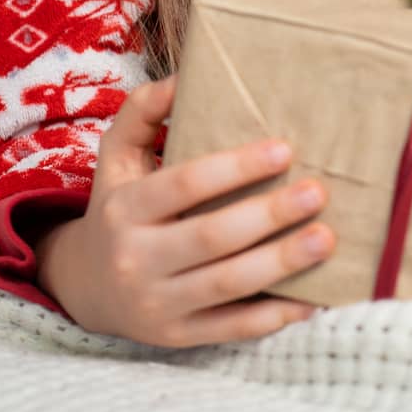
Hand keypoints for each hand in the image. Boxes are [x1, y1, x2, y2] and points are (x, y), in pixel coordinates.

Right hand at [58, 74, 336, 346]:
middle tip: (318, 192)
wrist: (84, 287)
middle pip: (211, 238)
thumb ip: (144, 110)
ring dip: (281, 262)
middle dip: (269, 214)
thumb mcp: (117, 155)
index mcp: (125, 208)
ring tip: (327, 239)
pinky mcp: (178, 336)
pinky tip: (313, 299)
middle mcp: (136, 259)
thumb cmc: (118, 205)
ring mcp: (157, 304)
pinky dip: (274, 317)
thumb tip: (184, 75)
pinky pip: (232, 329)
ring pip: (227, 285)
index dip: (235, 169)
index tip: (285, 150)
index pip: (184, 185)